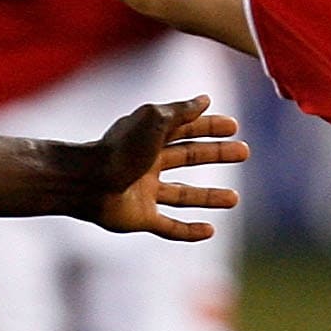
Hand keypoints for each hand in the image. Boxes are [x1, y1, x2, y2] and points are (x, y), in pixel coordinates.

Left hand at [72, 95, 246, 239]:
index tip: (234, 126)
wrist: (86, 182)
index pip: (186, 129)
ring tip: (235, 199)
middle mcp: (147, 164)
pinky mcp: (140, 217)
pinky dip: (189, 231)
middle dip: (216, 155)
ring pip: (183, 195)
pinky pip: (169, 226)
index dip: (210, 127)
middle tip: (244, 153)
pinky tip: (210, 230)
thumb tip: (205, 99)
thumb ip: (179, 111)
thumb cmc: (119, 149)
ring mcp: (144, 192)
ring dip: (209, 196)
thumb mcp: (153, 120)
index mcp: (149, 138)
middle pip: (188, 158)